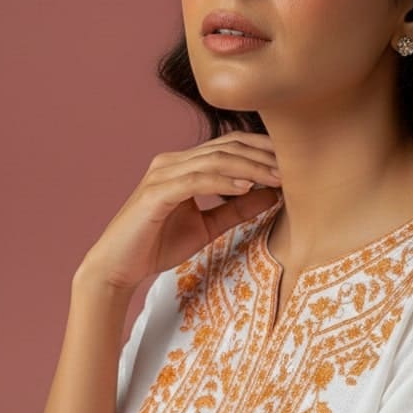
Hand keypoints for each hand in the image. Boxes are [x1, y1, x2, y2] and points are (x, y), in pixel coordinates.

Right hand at [78, 130, 282, 292]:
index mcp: (184, 165)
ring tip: (278, 177)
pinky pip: (195, 180)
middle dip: (262, 155)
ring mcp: (162, 174)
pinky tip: (246, 187)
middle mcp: (171, 161)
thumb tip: (272, 195)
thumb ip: (236, 209)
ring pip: (214, 160)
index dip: (262, 151)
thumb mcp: (208, 226)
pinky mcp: (155, 192)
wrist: (117, 266)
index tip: (294, 162)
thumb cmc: (158, 245)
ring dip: (249, 167)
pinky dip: (223, 181)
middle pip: (226, 147)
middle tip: (294, 166)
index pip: (230, 146)